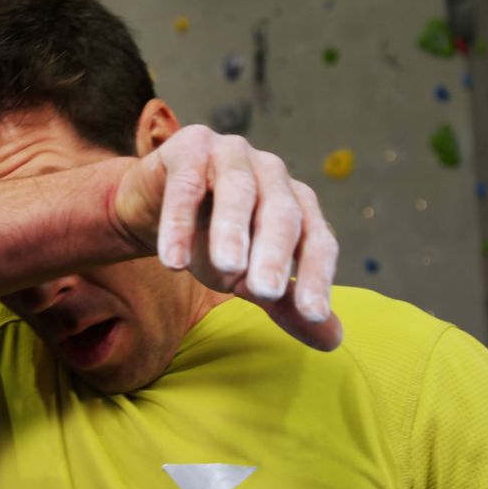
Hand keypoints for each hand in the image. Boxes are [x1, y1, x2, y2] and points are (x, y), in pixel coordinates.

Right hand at [113, 125, 341, 350]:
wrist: (155, 207)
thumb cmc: (211, 238)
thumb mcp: (248, 274)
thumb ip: (285, 303)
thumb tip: (331, 340)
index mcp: (296, 202)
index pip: (316, 238)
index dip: (316, 275)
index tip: (312, 314)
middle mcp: (272, 173)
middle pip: (282, 211)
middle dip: (274, 253)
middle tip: (265, 292)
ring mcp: (231, 154)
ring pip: (237, 191)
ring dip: (232, 231)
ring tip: (226, 270)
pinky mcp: (188, 147)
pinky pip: (185, 186)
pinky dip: (179, 223)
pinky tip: (174, 261)